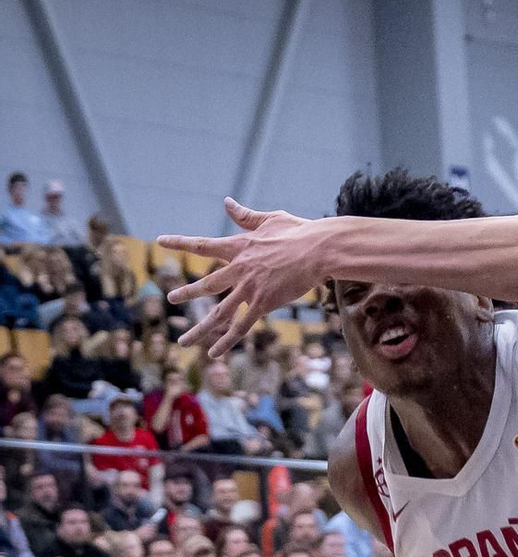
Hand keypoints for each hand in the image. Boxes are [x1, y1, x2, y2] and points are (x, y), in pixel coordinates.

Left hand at [159, 201, 329, 357]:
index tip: (160, 241)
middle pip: (207, 284)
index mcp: (238, 246)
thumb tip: (226, 203)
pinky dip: (226, 342)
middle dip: (187, 293)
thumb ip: (245, 216)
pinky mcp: (263, 304)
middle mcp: (238, 268)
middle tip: (171, 298)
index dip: (179, 243)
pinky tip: (213, 353)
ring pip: (219, 313)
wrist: (318, 250)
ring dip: (199, 328)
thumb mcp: (270, 219)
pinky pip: (240, 327)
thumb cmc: (299, 232)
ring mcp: (249, 288)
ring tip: (183, 340)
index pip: (201, 245)